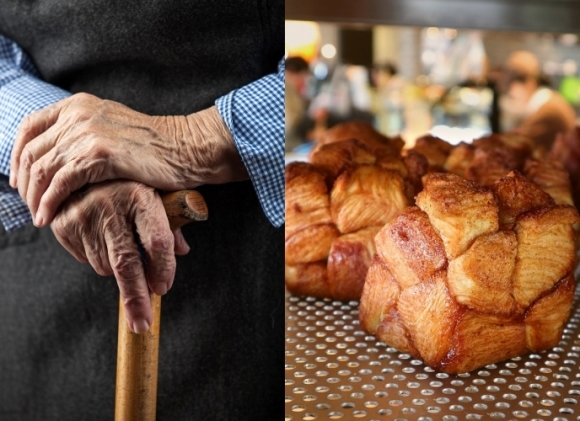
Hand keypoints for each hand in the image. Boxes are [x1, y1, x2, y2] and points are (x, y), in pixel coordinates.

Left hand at [10, 92, 246, 225]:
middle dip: (25, 184)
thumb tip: (62, 158)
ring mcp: (87, 132)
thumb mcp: (113, 129)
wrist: (186, 147)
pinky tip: (49, 218)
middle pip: (32, 152)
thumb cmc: (156, 146)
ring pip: (42, 169)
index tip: (20, 180)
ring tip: (39, 217)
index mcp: (79, 105)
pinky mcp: (99, 154)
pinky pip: (61, 183)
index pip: (30, 128)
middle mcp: (78, 114)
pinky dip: (49, 203)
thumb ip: (85, 136)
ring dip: (35, 198)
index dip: (17, 157)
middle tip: (30, 206)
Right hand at [50, 180, 189, 332]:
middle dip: (136, 298)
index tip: (163, 289)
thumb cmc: (130, 182)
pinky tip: (102, 237)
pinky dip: (97, 258)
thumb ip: (171, 222)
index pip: (158, 241)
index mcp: (141, 195)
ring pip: (106, 266)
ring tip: (121, 244)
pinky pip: (85, 259)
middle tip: (142, 324)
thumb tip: (182, 251)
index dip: (163, 269)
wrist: (83, 163)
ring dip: (119, 269)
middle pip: (128, 263)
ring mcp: (84, 215)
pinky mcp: (64, 224)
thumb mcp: (156, 194)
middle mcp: (111, 204)